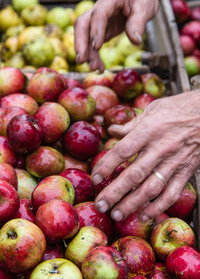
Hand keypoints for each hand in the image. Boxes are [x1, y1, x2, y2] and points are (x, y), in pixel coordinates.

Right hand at [74, 0, 158, 70]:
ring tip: (95, 68)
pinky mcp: (101, 29)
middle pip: (83, 24)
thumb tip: (135, 41)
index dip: (96, 30)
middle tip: (82, 60)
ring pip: (85, 35)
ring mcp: (98, 19)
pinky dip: (94, 55)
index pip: (100, 13)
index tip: (97, 47)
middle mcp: (101, 7)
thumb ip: (138, 24)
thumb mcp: (146, 8)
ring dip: (88, 53)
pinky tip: (99, 67)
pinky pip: (93, 43)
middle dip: (80, 43)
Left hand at [92, 91, 199, 221]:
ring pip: (151, 187)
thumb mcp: (152, 110)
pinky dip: (159, 206)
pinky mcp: (187, 170)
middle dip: (115, 192)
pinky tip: (146, 215)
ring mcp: (175, 161)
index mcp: (149, 130)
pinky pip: (173, 192)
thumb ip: (131, 125)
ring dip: (133, 204)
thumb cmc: (179, 108)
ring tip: (117, 214)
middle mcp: (160, 147)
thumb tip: (111, 131)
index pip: (122, 151)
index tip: (96, 178)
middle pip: (134, 174)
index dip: (107, 165)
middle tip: (101, 205)